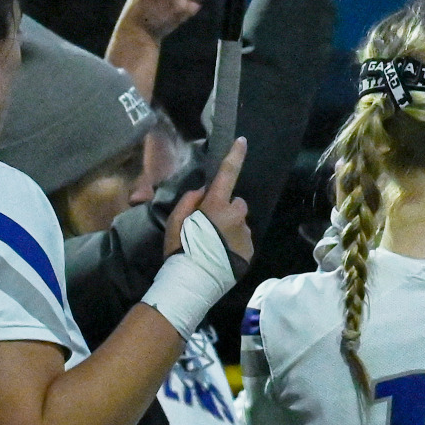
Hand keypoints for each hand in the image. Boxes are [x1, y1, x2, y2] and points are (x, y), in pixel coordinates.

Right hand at [165, 137, 251, 262]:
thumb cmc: (180, 250)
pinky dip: (234, 244)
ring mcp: (245, 233)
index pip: (228, 174)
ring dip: (230, 229)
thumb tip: (202, 191)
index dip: (235, 156)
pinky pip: (243, 240)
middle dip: (226, 210)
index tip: (242, 141)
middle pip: (236, 204)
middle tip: (209, 227)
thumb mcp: (175, 223)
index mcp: (217, 205)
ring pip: (239, 223)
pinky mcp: (250, 250)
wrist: (192, 282)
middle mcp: (236, 215)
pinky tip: (221, 255)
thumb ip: (188, 202)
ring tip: (213, 245)